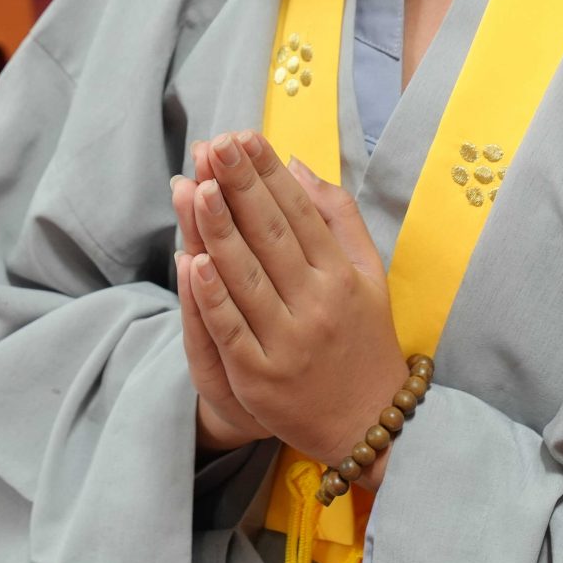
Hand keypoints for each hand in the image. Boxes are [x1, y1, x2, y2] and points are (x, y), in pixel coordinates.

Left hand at [182, 131, 407, 475]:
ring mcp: (288, 342)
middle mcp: (317, 304)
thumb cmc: (364, 339)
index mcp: (342, 275)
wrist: (369, 426)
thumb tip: (299, 166)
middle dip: (240, 186)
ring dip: (219, 231)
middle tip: (215, 145)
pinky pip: (231, 330)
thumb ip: (338, 218)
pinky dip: (211, 296)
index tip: (243, 136)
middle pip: (271, 236)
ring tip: (197, 187)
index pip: (299, 213)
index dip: (268, 173)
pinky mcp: (260, 378)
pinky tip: (192, 262)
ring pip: (247, 278)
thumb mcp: (369, 275)